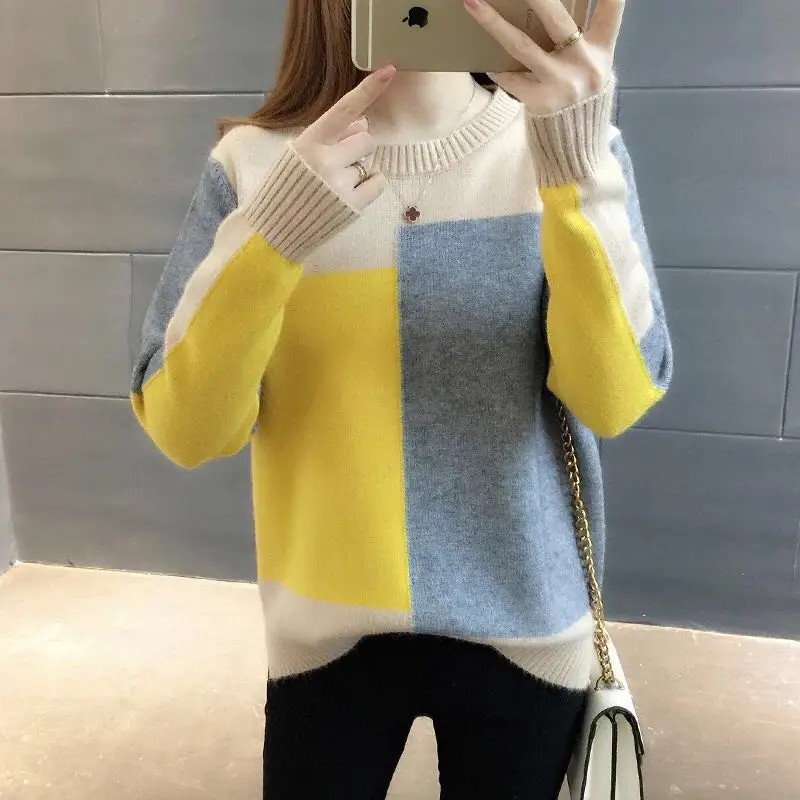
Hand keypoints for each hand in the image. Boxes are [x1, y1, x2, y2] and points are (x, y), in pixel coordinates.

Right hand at [292, 65, 395, 210]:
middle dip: (358, 148)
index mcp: (309, 142)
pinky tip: (349, 195)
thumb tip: (363, 123)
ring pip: (369, 163)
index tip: (389, 71)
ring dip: (358, 170)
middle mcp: (325, 160)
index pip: (343, 110)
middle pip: (365, 140)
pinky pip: (377, 183)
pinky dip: (369, 186)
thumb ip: (329, 137)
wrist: (273, 231)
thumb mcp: (297, 154)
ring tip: (334, 186)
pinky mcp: (352, 205)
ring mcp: (340, 184)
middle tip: (339, 164)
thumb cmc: (285, 189)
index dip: (368, 90)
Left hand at [464, 0, 622, 115]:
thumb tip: (548, 10)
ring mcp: (560, 83)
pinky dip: (495, 67)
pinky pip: (509, 77)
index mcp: (602, 49)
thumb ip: (584, 37)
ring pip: (521, 45)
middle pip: (556, 19)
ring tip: (473, 3)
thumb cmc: (581, 94)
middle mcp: (584, 63)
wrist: (576, 142)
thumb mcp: (595, 65)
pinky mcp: (540, 101)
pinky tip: (481, 57)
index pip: (611, 10)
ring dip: (493, 22)